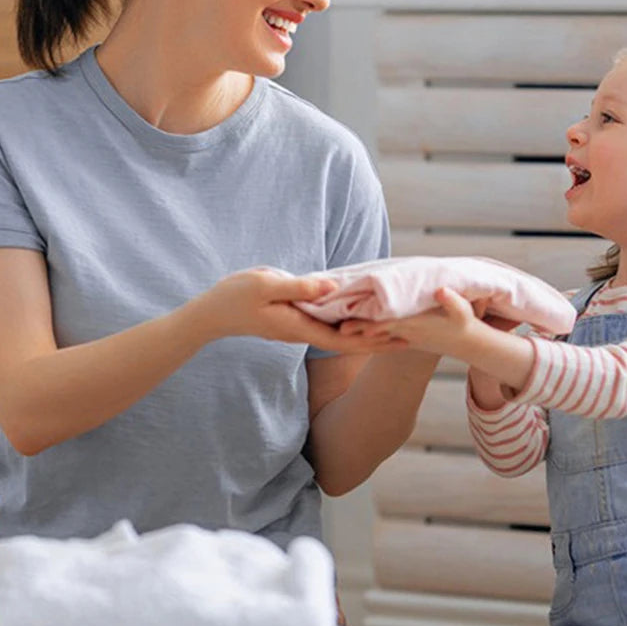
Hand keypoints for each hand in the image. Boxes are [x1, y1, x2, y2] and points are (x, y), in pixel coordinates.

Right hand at [205, 268, 399, 353]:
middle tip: (414, 336)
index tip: (401, 337)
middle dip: (380, 340)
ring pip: (342, 333)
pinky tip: (365, 313)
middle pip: (350, 341)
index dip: (374, 339)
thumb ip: (299, 287)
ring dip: (369, 331)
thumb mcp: (267, 285)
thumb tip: (332, 287)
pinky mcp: (298, 319)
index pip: (345, 339)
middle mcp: (306, 332)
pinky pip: (332, 323)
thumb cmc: (235, 297)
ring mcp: (302, 327)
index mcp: (301, 327)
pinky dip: (352, 320)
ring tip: (398, 326)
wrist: (213, 312)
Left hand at [339, 286, 484, 357]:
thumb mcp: (464, 312)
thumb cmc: (465, 324)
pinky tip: (353, 327)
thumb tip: (441, 292)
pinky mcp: (404, 335)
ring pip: (375, 333)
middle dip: (352, 328)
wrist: (468, 343)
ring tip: (335, 324)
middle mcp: (404, 333)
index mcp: (414, 326)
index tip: (345, 326)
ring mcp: (403, 335)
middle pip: (373, 331)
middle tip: (330, 325)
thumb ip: (453, 301)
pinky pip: (382, 333)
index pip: (384, 326)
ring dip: (357, 329)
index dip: (364, 325)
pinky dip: (368, 330)